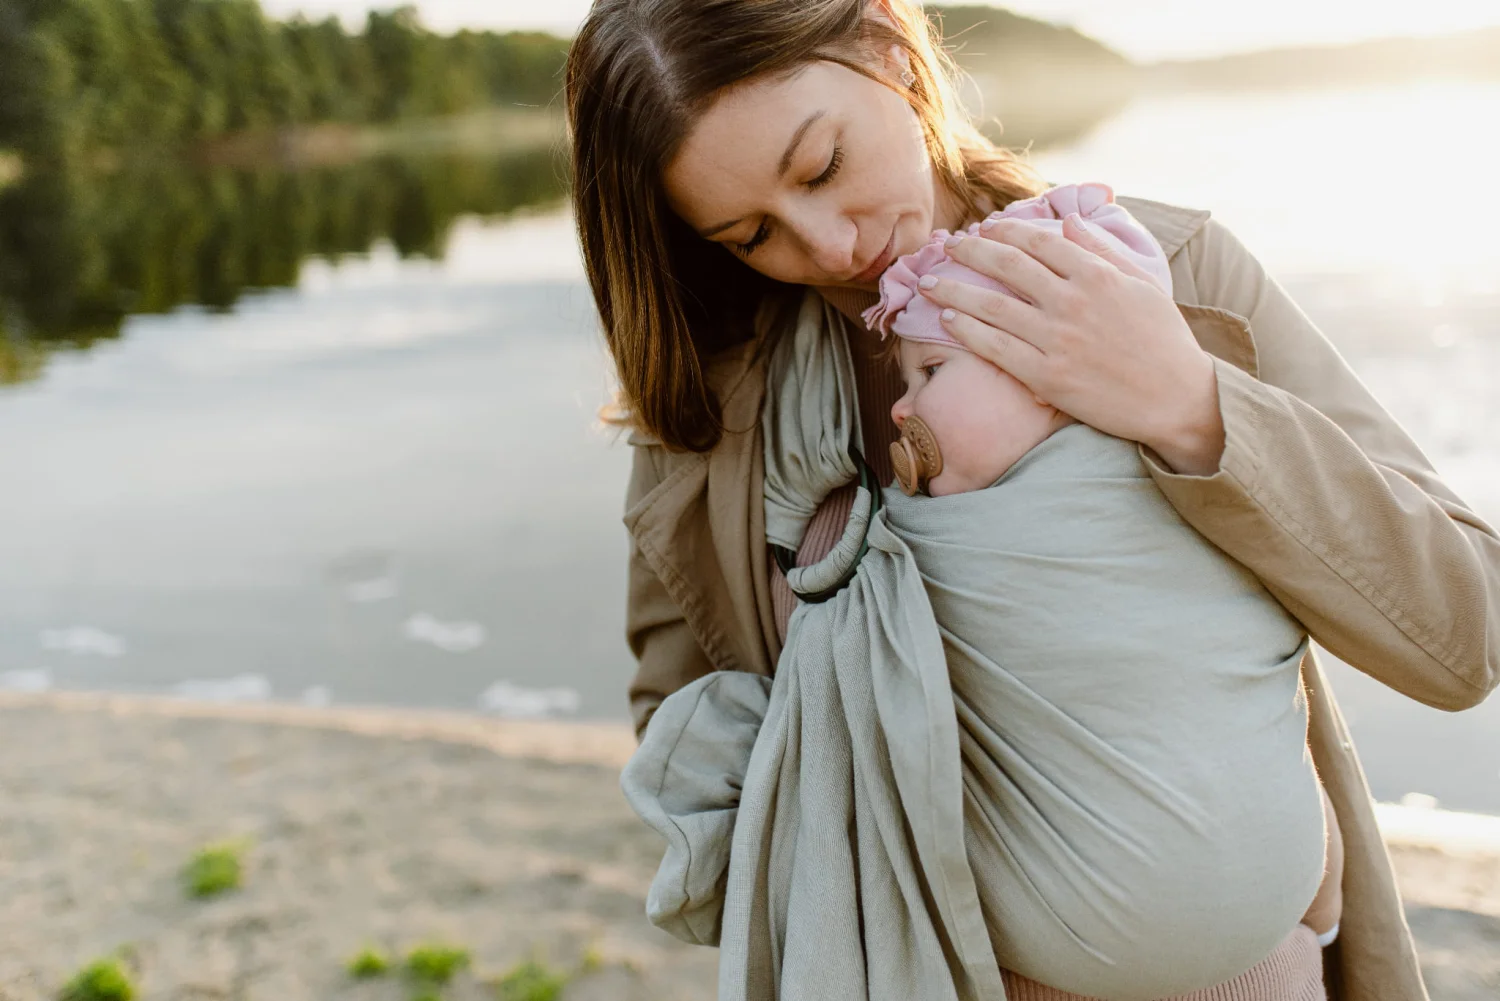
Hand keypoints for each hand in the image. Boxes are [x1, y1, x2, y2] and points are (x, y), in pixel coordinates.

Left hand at [919, 214, 1225, 474]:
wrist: (1177, 399)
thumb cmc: (1164, 340)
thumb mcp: (1142, 284)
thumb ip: (1102, 251)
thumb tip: (1068, 222)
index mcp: (1097, 274)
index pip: (1039, 241)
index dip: (1006, 231)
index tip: (985, 227)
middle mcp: (1072, 302)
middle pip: (1007, 265)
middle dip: (971, 251)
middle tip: (948, 246)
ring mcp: (1057, 340)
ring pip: (992, 306)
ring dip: (954, 290)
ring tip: (930, 283)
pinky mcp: (1046, 376)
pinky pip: (995, 348)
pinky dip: (967, 331)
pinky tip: (948, 320)